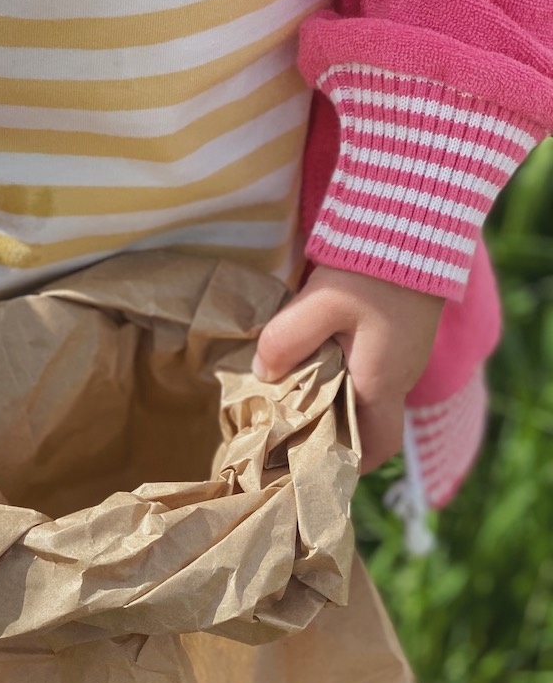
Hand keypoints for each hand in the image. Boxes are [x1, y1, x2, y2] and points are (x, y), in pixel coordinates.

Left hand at [252, 266, 443, 473]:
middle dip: (335, 437)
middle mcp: (400, 377)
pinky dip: (344, 378)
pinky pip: (372, 371)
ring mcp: (404, 356)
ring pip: (369, 399)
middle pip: (370, 429)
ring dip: (336, 405)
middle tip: (293, 435)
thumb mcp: (321, 301)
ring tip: (293, 399)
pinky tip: (314, 363)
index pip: (375, 447)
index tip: (312, 465)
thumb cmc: (375, 266)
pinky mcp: (401, 335)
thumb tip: (262, 373)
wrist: (420, 217)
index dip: (347, 463)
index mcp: (383, 382)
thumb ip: (287, 339)